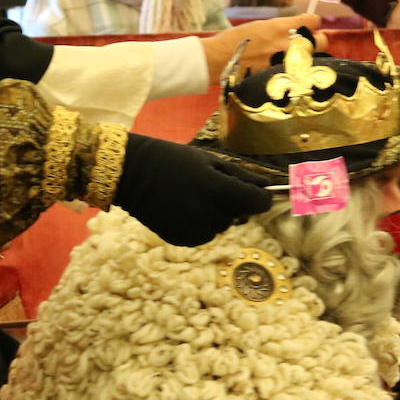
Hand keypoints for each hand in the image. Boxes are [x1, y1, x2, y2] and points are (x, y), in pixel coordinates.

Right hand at [114, 134, 271, 245]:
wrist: (131, 173)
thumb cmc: (173, 160)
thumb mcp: (209, 161)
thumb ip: (241, 176)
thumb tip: (269, 187)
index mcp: (217, 189)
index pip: (257, 203)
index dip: (261, 198)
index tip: (257, 193)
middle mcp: (207, 213)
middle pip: (238, 216)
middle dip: (232, 203)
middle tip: (208, 186)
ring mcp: (193, 229)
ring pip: (221, 227)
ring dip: (215, 215)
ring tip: (192, 196)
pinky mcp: (181, 240)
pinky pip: (203, 235)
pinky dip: (199, 225)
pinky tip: (182, 209)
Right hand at [200, 15, 328, 78]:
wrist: (216, 60)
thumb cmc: (233, 40)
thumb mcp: (258, 27)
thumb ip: (278, 29)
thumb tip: (292, 31)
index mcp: (280, 27)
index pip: (313, 21)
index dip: (313, 23)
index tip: (309, 27)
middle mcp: (286, 44)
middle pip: (320, 41)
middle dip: (316, 43)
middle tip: (307, 46)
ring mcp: (285, 63)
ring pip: (314, 61)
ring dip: (309, 60)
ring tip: (300, 62)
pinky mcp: (281, 79)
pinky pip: (300, 76)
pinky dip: (298, 75)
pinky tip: (291, 76)